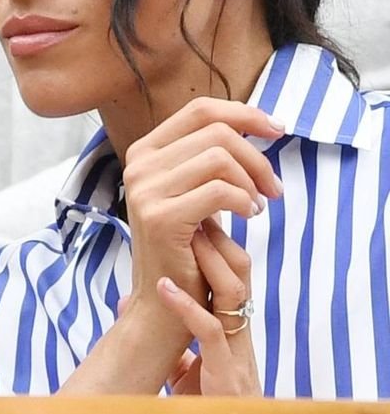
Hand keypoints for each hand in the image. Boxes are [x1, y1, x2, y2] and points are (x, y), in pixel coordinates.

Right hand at [122, 97, 282, 327]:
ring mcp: (145, 190)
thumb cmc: (186, 247)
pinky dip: (245, 202)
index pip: (199, 110)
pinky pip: (220, 191)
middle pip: (217, 132)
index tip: (276, 130)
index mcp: (143, 152)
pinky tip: (249, 216)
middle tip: (273, 189)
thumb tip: (251, 123)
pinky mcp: (160, 217)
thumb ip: (206, 156)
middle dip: (257, 157)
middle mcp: (138, 165)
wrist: (163, 302)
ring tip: (259, 205)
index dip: (244, 113)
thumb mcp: (191, 190)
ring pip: (220, 157)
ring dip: (252, 181)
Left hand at [158, 218, 260, 395]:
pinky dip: (187, 306)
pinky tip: (164, 287)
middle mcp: (238, 327)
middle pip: (240, 268)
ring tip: (187, 233)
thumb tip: (124, 300)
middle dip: (217, 237)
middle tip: (190, 209)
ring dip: (209, 259)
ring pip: (234, 291)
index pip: (232, 267)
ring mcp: (234, 347)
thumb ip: (162, 326)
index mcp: (231, 319)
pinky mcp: (224, 369)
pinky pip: (210, 330)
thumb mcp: (183, 350)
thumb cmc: (201, 392)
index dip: (215, 237)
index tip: (190, 211)